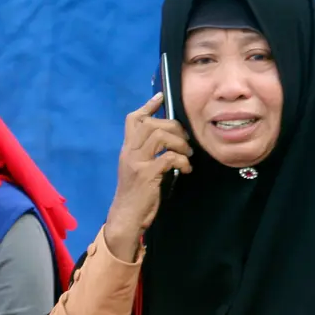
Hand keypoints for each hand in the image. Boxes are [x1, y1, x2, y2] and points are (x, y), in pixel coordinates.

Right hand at [104, 93, 192, 259]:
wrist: (126, 217)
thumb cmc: (136, 195)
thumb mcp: (138, 169)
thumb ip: (146, 154)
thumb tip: (168, 140)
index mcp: (127, 149)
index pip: (133, 120)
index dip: (147, 106)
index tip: (160, 97)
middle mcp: (129, 152)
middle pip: (152, 124)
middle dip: (174, 127)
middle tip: (186, 140)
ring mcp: (137, 163)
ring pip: (160, 136)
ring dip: (180, 143)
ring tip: (188, 155)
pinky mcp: (147, 175)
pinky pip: (169, 157)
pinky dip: (182, 161)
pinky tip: (186, 169)